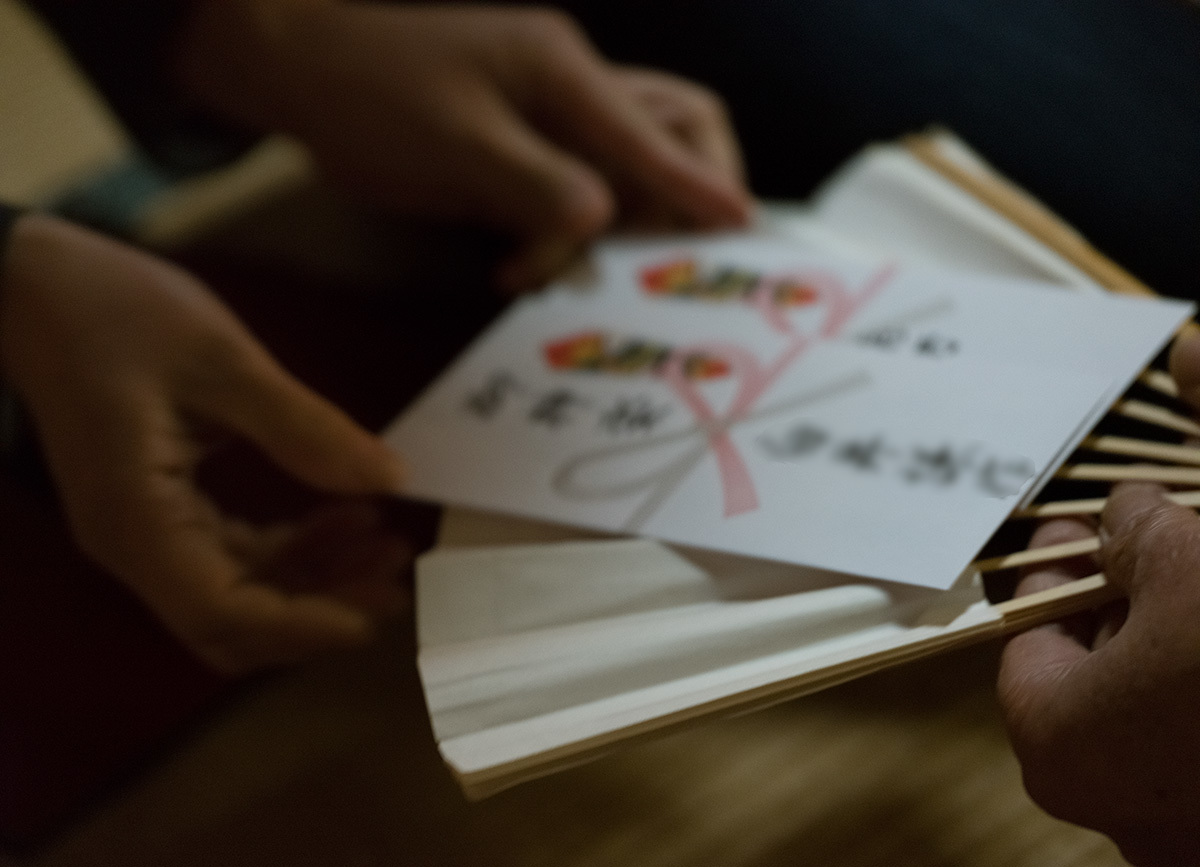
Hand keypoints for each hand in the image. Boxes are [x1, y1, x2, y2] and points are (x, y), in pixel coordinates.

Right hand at [0, 214, 408, 673]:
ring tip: (386, 543)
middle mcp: (132, 543)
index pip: (220, 610)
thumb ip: (304, 427)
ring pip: (237, 594)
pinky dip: (291, 548)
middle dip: (318, 611)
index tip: (373, 613)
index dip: (302, 625)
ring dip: (314, 578)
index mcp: (136, 515)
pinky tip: (344, 515)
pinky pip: (230, 556)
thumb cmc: (111, 310)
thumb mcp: (222, 359)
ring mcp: (141, 531)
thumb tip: (389, 479)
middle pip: (231, 622)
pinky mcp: (157, 510)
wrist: (30, 285)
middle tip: (397, 580)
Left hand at [175, 1, 752, 290]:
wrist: (300, 72)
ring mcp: (547, 118)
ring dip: (615, 227)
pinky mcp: (520, 151)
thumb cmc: (372, 94)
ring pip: (624, 171)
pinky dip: (564, 236)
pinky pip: (573, 195)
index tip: (743, 230)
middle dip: (686, 189)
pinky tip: (522, 266)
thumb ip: (533, 182)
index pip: (655, 131)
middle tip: (674, 254)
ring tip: (559, 272)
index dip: (700, 185)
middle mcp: (571, 90)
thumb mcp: (453, 143)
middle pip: (671, 128)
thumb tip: (601, 218)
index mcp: (563, 73)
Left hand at [997, 323, 1199, 866]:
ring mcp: (1192, 832)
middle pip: (1097, 675)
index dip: (1058, 567)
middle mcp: (1114, 806)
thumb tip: (1126, 512)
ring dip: (1181, 638)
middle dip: (1126, 598)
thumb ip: (1137, 533)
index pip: (1029, 638)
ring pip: (1161, 709)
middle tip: (1151, 536)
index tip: (1080, 521)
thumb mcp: (1190, 560)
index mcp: (1059, 743)